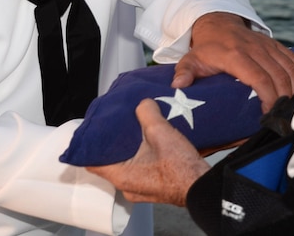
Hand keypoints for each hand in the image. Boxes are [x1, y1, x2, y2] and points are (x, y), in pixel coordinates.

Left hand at [88, 99, 209, 205]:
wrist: (203, 187)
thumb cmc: (181, 170)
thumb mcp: (160, 132)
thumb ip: (147, 113)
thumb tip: (143, 103)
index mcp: (122, 176)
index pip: (92, 162)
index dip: (90, 145)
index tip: (93, 130)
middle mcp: (127, 186)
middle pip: (108, 162)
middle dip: (111, 143)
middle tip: (115, 125)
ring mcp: (140, 189)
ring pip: (125, 166)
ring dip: (127, 149)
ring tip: (132, 130)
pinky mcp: (153, 188)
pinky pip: (138, 171)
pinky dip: (139, 156)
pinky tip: (147, 142)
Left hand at [173, 12, 293, 112]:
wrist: (218, 24)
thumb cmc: (206, 48)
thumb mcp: (190, 59)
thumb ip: (185, 72)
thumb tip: (178, 86)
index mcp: (236, 55)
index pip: (259, 78)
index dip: (268, 98)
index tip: (268, 115)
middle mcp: (256, 49)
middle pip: (279, 77)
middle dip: (283, 100)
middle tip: (281, 118)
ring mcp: (268, 46)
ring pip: (290, 70)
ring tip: (290, 110)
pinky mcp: (276, 46)